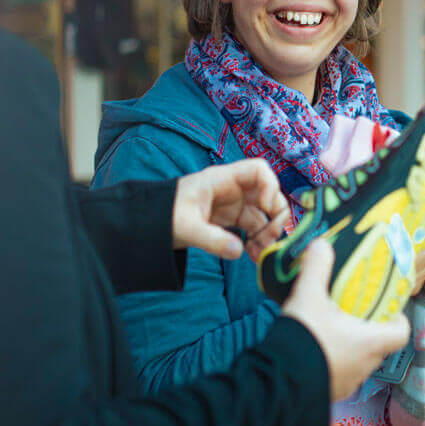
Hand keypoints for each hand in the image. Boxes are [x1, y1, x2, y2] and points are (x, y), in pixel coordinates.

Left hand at [173, 159, 288, 260]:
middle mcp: (232, 189)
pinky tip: (253, 255)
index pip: (258, 170)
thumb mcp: (185, 227)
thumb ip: (211, 239)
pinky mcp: (230, 221)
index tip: (267, 208)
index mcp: (222, 180)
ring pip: (263, 215)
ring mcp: (233, 205)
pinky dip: (257, 242)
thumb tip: (238, 251)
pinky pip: (253, 229)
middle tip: (271, 238)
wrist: (150, 224)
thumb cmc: (164, 215)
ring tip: (261, 254)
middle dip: (275, 216)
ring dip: (267, 234)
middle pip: (268, 194)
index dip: (270, 186)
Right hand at [282, 239, 410, 400]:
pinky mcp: (330, 392)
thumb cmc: (304, 338)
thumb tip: (321, 244)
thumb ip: (317, 267)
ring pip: (358, 360)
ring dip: (349, 345)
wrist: (277, 381)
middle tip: (352, 310)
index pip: (401, 332)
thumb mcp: (309, 295)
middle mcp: (365, 366)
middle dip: (368, 327)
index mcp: (370, 342)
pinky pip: (339, 373)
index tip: (386, 306)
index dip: (397, 318)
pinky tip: (313, 347)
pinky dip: (332, 360)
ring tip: (329, 327)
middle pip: (378, 344)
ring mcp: (348, 383)